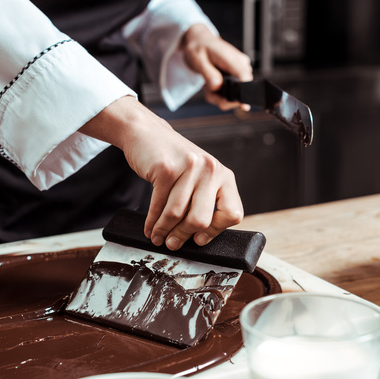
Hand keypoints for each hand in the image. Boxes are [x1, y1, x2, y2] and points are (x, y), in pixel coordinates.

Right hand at [79, 96, 243, 249]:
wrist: (147, 133)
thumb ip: (203, 201)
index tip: (200, 239)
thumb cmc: (173, 161)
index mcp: (224, 175)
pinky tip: (149, 228)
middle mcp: (210, 170)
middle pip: (201, 219)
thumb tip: (197, 238)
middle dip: (183, 236)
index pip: (232, 213)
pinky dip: (152, 222)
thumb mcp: (198, 178)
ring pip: (177, 214)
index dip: (216, 231)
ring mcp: (189, 168)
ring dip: (164, 231)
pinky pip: (158, 205)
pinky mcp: (165, 168)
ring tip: (158, 238)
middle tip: (173, 243)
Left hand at [181, 24, 252, 110]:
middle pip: (240, 91)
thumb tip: (217, 85)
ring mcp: (240, 70)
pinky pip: (231, 92)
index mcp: (231, 58)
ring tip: (208, 84)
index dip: (246, 92)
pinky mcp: (238, 75)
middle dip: (221, 97)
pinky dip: (219, 93)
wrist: (200, 42)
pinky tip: (212, 84)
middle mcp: (240, 63)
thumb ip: (208, 74)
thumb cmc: (199, 48)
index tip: (244, 106)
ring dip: (218, 96)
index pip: (244, 76)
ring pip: (234, 95)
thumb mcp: (197, 60)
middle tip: (207, 89)